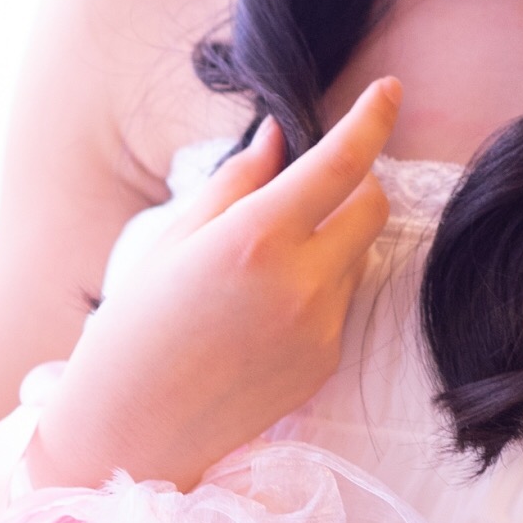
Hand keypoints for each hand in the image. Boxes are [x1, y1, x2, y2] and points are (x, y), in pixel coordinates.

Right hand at [29, 79, 400, 489]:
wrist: (132, 432)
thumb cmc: (135, 328)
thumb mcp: (173, 239)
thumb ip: (236, 182)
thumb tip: (278, 139)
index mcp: (255, 239)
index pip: (342, 162)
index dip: (373, 119)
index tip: (391, 90)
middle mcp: (301, 283)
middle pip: (373, 207)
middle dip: (355, 183)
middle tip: (311, 185)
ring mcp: (321, 329)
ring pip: (358, 255)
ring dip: (332, 239)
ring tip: (262, 265)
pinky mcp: (326, 364)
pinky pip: (341, 302)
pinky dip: (318, 287)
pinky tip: (261, 312)